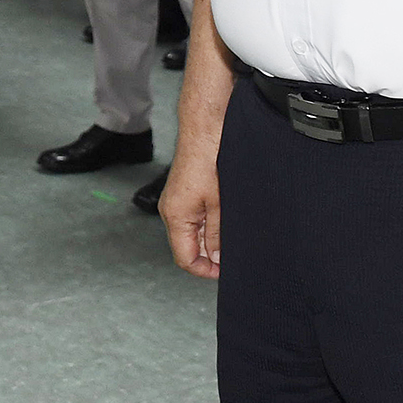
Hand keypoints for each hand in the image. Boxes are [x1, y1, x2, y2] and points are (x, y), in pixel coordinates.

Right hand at [159, 148, 221, 278]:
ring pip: (190, 234)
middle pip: (186, 248)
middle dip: (208, 256)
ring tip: (230, 236)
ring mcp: (173, 202)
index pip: (185, 259)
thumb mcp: (219, 205)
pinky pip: (190, 219)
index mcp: (176, 217)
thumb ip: (217, 235)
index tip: (225, 271)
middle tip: (232, 255)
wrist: (204, 131)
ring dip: (208, 239)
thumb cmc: (210, 162)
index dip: (205, 270)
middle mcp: (170, 211)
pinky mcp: (180, 194)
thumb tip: (217, 258)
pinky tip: (222, 219)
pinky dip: (205, 225)